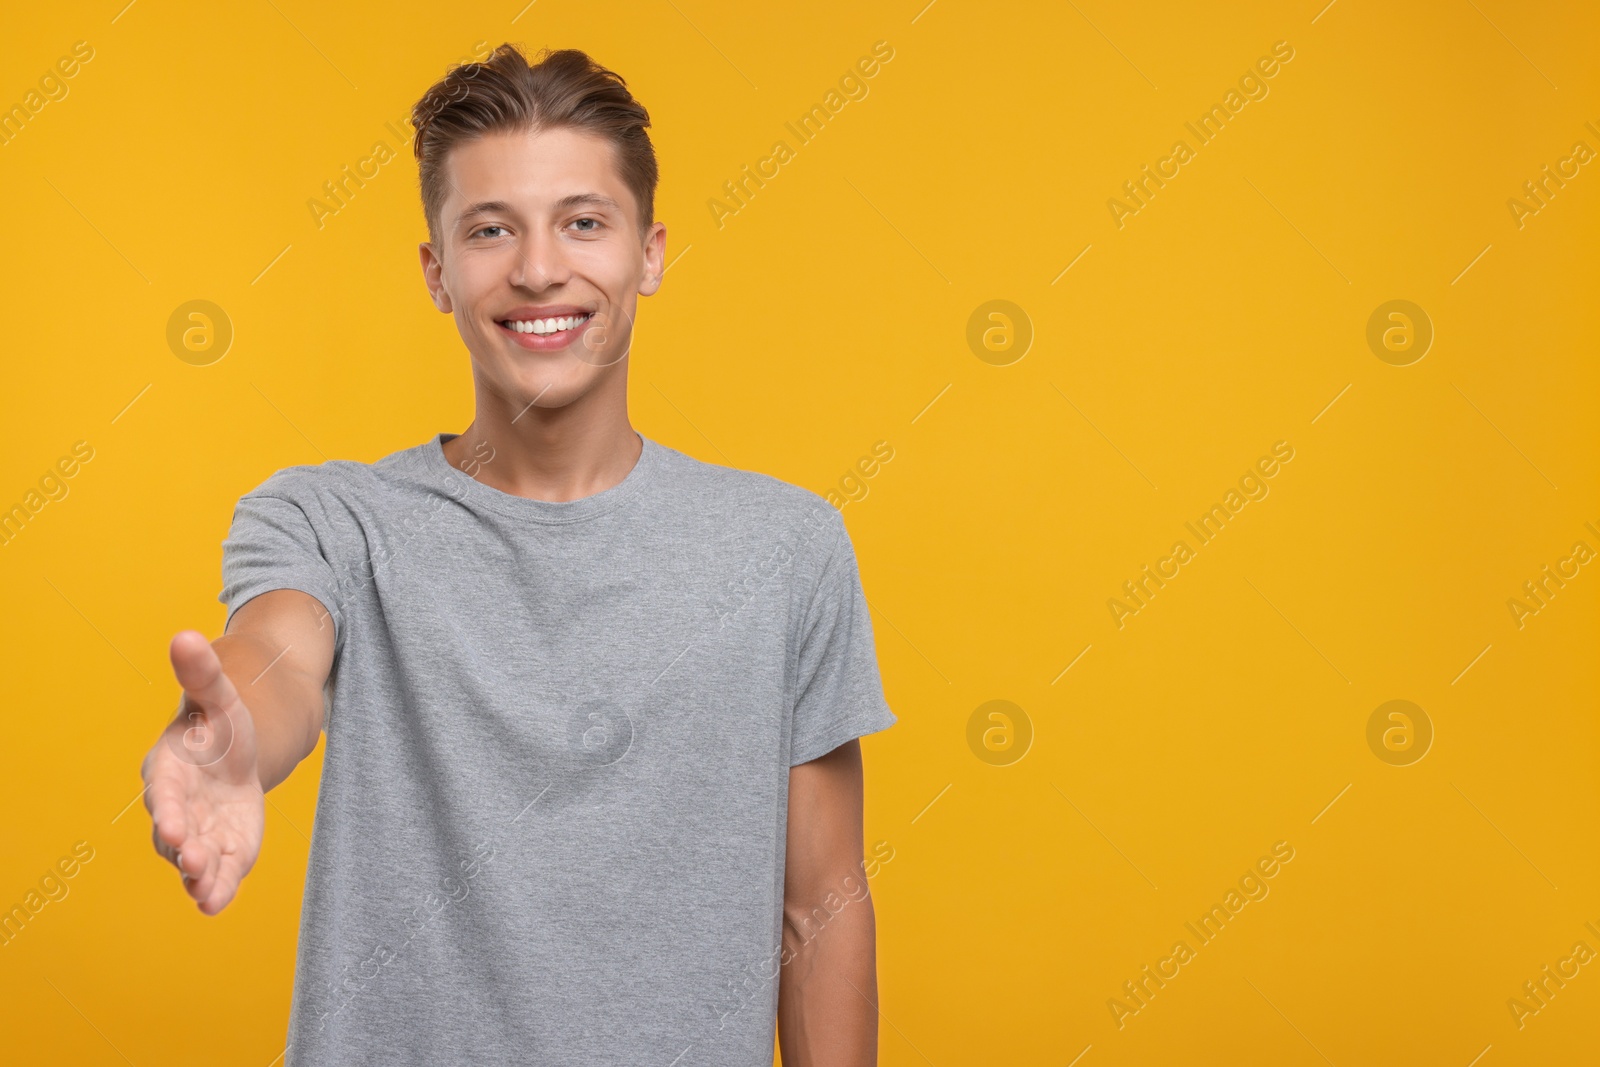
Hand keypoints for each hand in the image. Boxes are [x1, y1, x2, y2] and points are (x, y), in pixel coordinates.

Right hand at [141, 630, 265, 914]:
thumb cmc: (219, 723)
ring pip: (191, 862)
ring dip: (199, 876)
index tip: (175, 825)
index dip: (169, 809)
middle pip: (173, 833)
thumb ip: (202, 673)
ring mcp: (198, 835)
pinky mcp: (222, 852)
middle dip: (182, 848)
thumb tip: (184, 634)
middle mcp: (176, 808)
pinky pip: (216, 877)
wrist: (238, 755)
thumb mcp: (219, 696)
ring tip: (207, 889)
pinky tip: (216, 905)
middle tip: (193, 861)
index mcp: (169, 770)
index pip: (164, 792)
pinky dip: (216, 892)